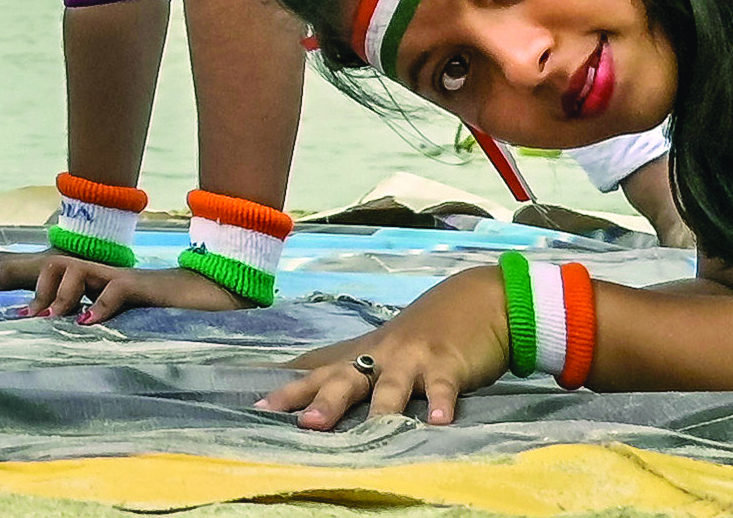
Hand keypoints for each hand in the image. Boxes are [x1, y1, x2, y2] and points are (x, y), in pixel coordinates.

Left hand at [25, 253, 256, 323]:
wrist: (211, 294)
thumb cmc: (169, 315)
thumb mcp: (130, 325)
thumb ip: (107, 333)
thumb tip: (80, 359)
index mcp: (98, 285)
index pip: (57, 275)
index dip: (35, 293)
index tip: (17, 319)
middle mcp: (105, 277)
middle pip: (57, 264)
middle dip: (38, 290)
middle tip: (30, 319)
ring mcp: (122, 279)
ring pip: (78, 268)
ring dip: (61, 294)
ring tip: (52, 319)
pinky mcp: (144, 287)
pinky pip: (116, 288)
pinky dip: (99, 306)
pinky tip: (89, 324)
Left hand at [261, 262, 514, 428]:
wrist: (474, 301)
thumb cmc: (420, 335)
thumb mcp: (380, 351)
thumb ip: (351, 373)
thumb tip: (310, 396)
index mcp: (361, 357)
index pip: (317, 375)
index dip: (289, 391)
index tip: (258, 409)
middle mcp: (380, 357)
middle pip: (346, 380)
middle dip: (326, 402)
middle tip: (306, 425)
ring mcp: (412, 359)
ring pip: (391, 385)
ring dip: (382, 408)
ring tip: (373, 431)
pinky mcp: (447, 364)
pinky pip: (442, 386)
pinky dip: (441, 403)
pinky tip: (439, 421)